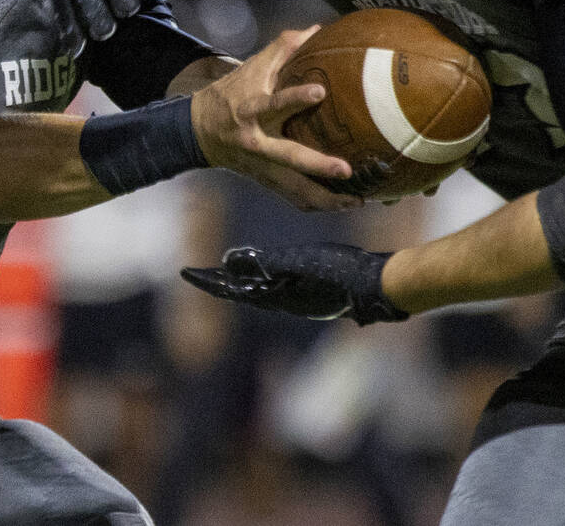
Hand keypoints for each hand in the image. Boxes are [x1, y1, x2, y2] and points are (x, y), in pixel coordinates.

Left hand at [181, 242, 407, 323]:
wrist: (380, 285)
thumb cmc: (339, 272)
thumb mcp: (297, 262)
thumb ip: (263, 263)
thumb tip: (226, 261)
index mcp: (276, 297)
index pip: (232, 289)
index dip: (207, 280)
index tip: (184, 273)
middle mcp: (285, 302)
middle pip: (242, 291)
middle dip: (218, 281)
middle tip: (195, 274)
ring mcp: (302, 300)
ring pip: (260, 291)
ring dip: (239, 281)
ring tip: (224, 273)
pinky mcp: (316, 293)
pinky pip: (279, 287)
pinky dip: (263, 279)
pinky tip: (268, 274)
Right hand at [189, 28, 360, 211]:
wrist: (200, 131)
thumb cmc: (231, 94)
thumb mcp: (251, 68)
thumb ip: (282, 49)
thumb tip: (315, 30)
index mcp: (251, 110)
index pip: (273, 104)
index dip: (295, 98)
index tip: (320, 92)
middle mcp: (257, 142)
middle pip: (288, 158)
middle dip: (317, 166)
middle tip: (346, 170)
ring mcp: (262, 166)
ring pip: (294, 189)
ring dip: (325, 198)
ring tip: (357, 200)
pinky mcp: (266, 181)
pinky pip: (294, 198)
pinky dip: (317, 205)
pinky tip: (341, 204)